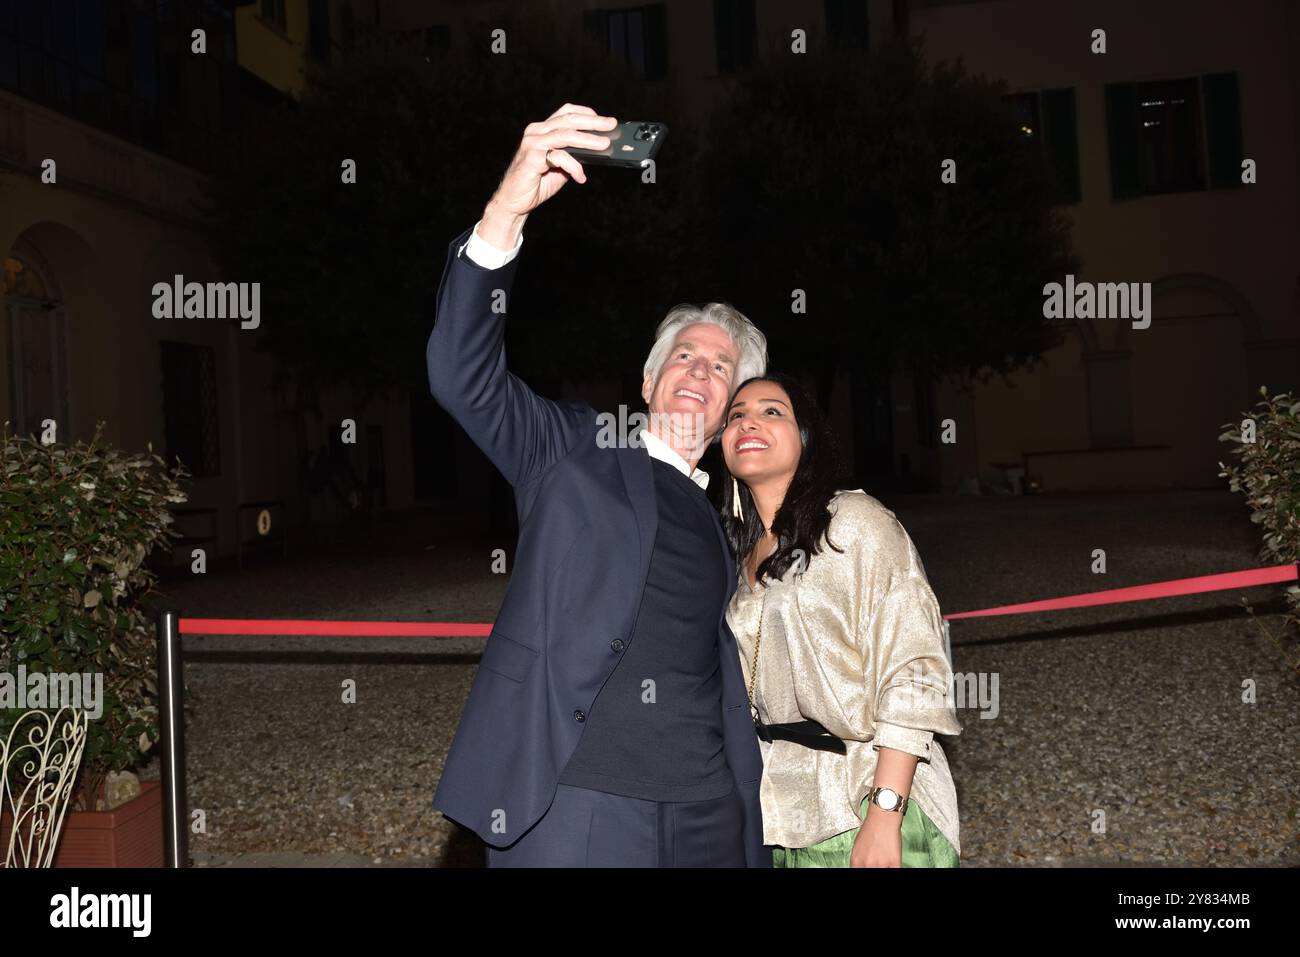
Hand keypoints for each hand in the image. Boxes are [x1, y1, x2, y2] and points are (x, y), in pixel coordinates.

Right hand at [479, 104, 616, 248]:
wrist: (514, 201)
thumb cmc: (537, 183)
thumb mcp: (560, 166)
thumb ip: (574, 155)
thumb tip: (597, 150)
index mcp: (542, 130)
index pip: (565, 112)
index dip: (586, 113)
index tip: (603, 120)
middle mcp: (536, 132)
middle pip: (569, 120)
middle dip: (593, 122)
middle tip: (611, 124)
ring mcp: (532, 143)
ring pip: (566, 135)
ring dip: (588, 139)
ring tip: (604, 145)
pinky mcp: (532, 158)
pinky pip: (559, 157)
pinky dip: (574, 167)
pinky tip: (581, 177)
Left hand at [849, 808, 902, 867]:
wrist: (883, 817)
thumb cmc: (871, 828)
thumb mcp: (857, 845)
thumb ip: (859, 860)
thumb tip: (861, 866)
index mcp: (856, 860)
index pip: (856, 872)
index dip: (863, 869)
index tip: (867, 867)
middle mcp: (867, 864)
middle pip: (871, 873)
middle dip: (874, 867)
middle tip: (878, 863)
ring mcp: (881, 864)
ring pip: (882, 873)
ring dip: (884, 867)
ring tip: (885, 861)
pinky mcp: (894, 863)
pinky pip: (896, 871)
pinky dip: (894, 867)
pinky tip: (893, 863)